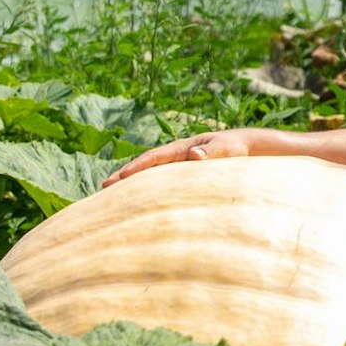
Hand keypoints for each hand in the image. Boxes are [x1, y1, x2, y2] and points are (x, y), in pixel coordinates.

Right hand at [104, 130, 253, 186]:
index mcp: (182, 148)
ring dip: (130, 182)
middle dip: (124, 174)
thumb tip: (193, 155)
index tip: (121, 177)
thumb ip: (213, 152)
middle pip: (145, 165)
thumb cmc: (234, 147)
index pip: (155, 158)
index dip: (137, 167)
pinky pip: (158, 179)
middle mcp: (174, 154)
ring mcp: (175, 163)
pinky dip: (145, 187)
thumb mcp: (226, 149)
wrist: (241, 146)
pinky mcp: (179, 172)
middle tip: (104, 186)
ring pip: (148, 173)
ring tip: (110, 194)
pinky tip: (135, 199)